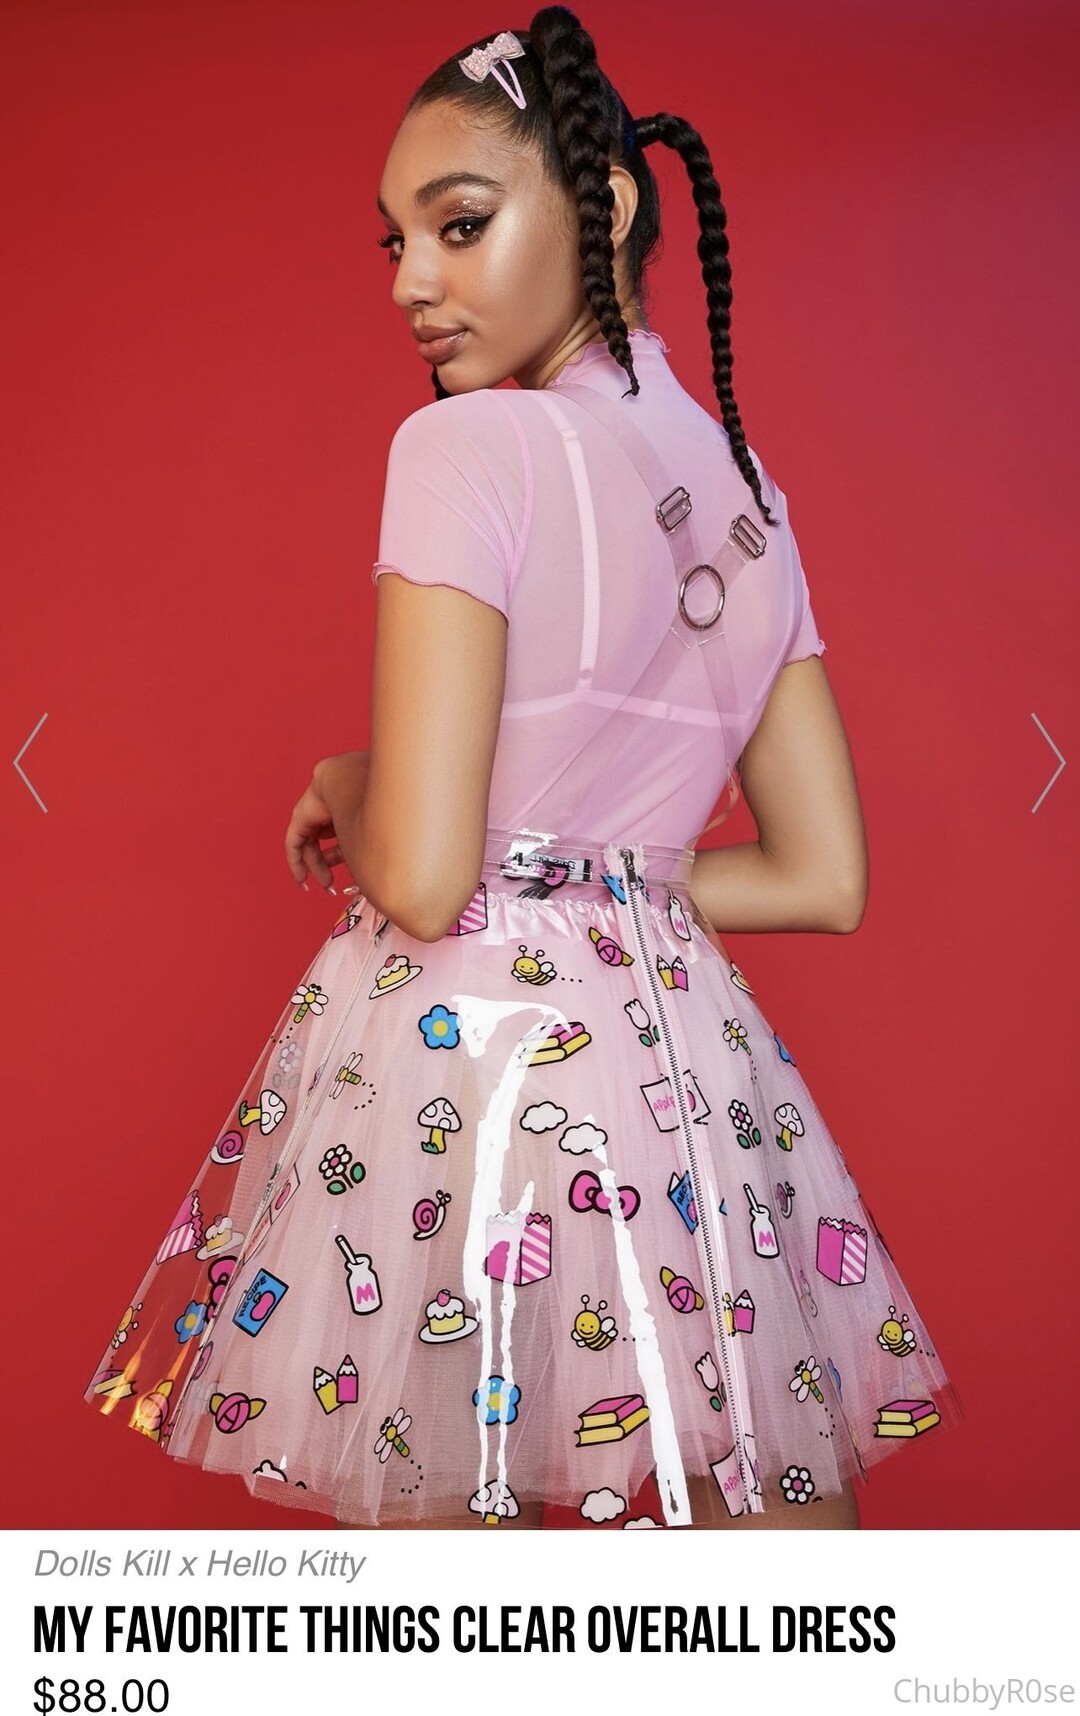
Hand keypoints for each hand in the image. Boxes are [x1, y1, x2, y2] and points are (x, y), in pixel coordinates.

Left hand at [285, 752, 368, 892]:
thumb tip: (382, 877)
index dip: (349, 860)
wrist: (353, 781)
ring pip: (312, 844)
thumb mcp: (375, 834)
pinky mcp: (301, 815)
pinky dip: (296, 862)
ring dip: (317, 868)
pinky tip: (301, 879)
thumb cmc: (375, 804)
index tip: (353, 880)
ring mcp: (316, 811)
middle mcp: (335, 808)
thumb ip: (374, 851)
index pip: (347, 838)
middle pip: (329, 841)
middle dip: (330, 867)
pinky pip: (294, 843)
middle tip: (334, 886)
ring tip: (326, 885)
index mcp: (354, 807)